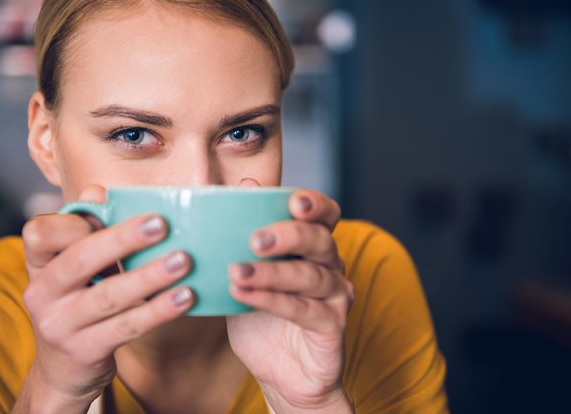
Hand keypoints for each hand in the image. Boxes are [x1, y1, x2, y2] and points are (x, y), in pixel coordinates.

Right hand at [14, 186, 194, 412]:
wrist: (65, 369)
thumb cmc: (79, 302)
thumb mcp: (75, 267)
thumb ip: (87, 230)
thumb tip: (98, 190)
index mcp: (39, 264)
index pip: (40, 233)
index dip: (73, 221)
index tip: (111, 210)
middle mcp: (42, 293)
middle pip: (80, 260)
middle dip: (123, 240)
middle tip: (161, 224)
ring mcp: (60, 325)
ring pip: (109, 296)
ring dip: (150, 277)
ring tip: (183, 261)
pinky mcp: (85, 350)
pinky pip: (127, 326)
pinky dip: (158, 310)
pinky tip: (185, 296)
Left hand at [227, 189, 354, 412]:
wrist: (283, 376)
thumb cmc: (264, 320)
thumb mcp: (247, 277)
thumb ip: (243, 241)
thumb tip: (234, 193)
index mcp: (314, 248)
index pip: (326, 215)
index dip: (316, 205)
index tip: (294, 201)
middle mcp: (332, 267)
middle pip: (320, 240)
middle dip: (289, 235)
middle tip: (255, 240)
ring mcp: (336, 297)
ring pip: (309, 276)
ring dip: (271, 273)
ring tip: (236, 272)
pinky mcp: (332, 326)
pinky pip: (303, 309)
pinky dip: (271, 301)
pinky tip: (243, 295)